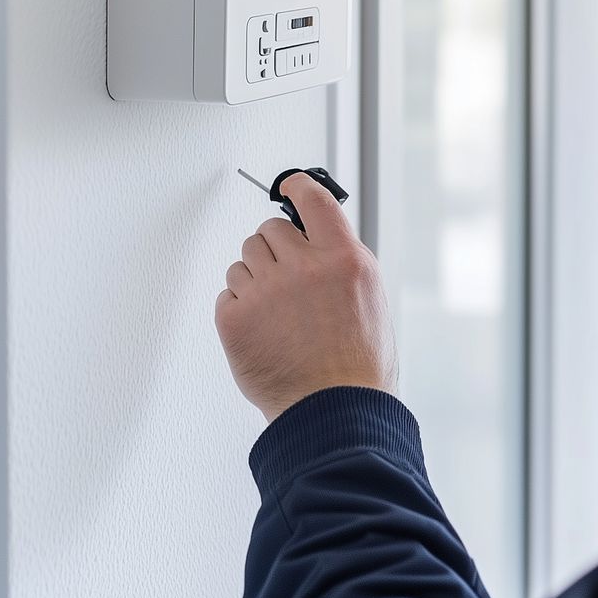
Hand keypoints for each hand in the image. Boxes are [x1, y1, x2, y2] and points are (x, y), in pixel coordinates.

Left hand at [214, 173, 394, 419]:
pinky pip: (228, 293)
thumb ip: (342, 260)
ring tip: (277, 314)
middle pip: (268, 230)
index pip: (313, 200)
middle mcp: (303, 268)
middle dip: (274, 250)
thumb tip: (316, 236)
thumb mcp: (369, 297)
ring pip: (243, 260)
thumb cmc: (357, 365)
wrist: (334, 412)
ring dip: (256, 279)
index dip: (297, 187)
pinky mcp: (235, 318)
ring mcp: (266, 292)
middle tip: (286, 280)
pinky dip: (240, 308)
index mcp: (343, 259)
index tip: (289, 185)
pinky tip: (262, 330)